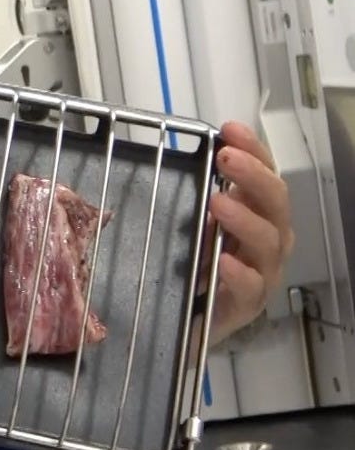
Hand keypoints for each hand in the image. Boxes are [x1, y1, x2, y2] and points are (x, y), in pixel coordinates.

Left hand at [205, 120, 294, 343]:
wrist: (191, 320)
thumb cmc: (195, 263)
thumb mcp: (192, 223)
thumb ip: (194, 196)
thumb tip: (175, 157)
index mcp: (256, 212)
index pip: (265, 174)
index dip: (253, 151)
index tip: (230, 129)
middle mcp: (267, 239)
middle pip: (275, 203)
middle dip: (253, 177)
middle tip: (226, 158)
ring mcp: (263, 272)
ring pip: (270, 243)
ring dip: (245, 220)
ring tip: (219, 203)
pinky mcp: (247, 305)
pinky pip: (252, 288)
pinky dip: (239, 273)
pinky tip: (223, 261)